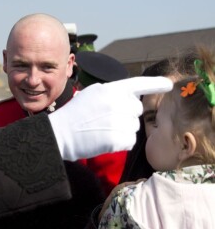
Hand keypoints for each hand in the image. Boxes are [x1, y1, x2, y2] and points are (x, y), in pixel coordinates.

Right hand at [48, 76, 172, 160]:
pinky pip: (130, 141)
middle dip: (126, 116)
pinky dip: (120, 144)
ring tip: (101, 131)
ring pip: (134, 127)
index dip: (155, 84)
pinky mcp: (118, 138)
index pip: (138, 84)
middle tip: (105, 120)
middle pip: (136, 110)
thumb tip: (130, 96)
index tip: (169, 85)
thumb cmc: (72, 116)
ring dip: (122, 131)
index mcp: (111, 89)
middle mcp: (117, 102)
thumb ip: (111, 92)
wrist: (59, 134)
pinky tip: (104, 141)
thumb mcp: (90, 94)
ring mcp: (118, 120)